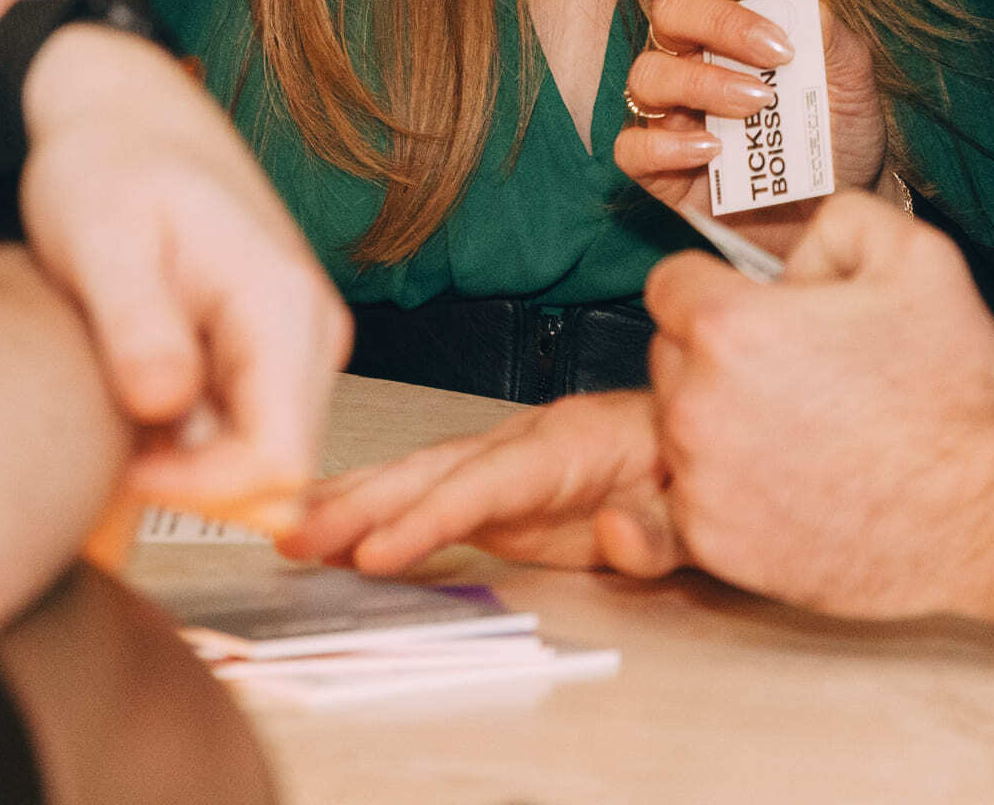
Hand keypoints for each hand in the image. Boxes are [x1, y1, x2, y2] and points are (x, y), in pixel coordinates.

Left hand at [16, 25, 347, 513]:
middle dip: (195, 483)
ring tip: (116, 407)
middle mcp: (313, 329)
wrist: (118, 118)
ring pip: (261, 455)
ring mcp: (298, 341)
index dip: (204, 491)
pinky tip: (134, 393)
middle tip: (109, 444)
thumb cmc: (106, 166)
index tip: (125, 470)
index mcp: (283, 303)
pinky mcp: (272, 349)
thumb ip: (137, 323)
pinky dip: (189, 437)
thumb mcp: (102, 238)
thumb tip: (165, 404)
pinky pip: (245, 428)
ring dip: (190, 461)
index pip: (279, 460)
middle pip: (280, 471)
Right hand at [281, 391, 684, 579]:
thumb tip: (618, 531)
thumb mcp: (694, 507)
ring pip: (417, 474)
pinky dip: (373, 505)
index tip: (376, 549)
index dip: (428, 514)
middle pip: (434, 470)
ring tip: (290, 530)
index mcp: (571, 443)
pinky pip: (426, 493)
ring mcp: (504, 460)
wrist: (703, 442)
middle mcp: (524, 442)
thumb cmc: (693, 468)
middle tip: (297, 537)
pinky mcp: (495, 487)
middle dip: (363, 503)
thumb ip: (659, 528)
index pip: (487, 481)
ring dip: (352, 501)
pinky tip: (329, 524)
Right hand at [610, 0, 887, 256]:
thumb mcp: (852, 78)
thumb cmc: (840, 133)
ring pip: (648, 72)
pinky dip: (668, 144)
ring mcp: (671, 110)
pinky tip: (714, 149)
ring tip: (760, 107)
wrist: (843, 210)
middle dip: (719, 20)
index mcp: (728, 16)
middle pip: (668, 8)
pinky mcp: (662, 166)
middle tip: (777, 52)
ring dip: (705, 83)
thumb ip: (831, 33)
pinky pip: (633, 146)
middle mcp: (690, 53)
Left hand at [642, 189, 993, 621]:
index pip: (671, 284)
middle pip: (671, 356)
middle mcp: (696, 405)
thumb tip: (793, 257)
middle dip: (718, 355)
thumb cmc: (954, 389)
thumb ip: (836, 222)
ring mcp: (702, 483)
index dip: (719, 289)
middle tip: (797, 373)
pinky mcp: (715, 545)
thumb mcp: (914, 255)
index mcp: (728, 326)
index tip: (761, 313)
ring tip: (806, 431)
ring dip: (723, 422)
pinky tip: (800, 483)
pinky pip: (696, 498)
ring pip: (680, 429)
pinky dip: (732, 490)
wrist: (990, 511)